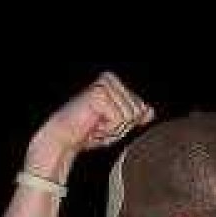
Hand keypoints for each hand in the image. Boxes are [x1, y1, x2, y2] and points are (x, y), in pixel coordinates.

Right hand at [31, 72, 152, 166]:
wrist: (64, 137)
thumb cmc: (90, 131)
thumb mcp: (119, 124)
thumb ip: (136, 116)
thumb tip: (151, 111)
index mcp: (115, 83)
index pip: (142, 108)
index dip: (126, 124)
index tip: (106, 123)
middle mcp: (110, 79)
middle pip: (137, 111)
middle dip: (121, 126)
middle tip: (100, 125)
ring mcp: (104, 85)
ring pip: (129, 116)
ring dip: (113, 128)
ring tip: (96, 124)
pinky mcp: (99, 94)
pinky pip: (119, 118)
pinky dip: (107, 128)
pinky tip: (93, 123)